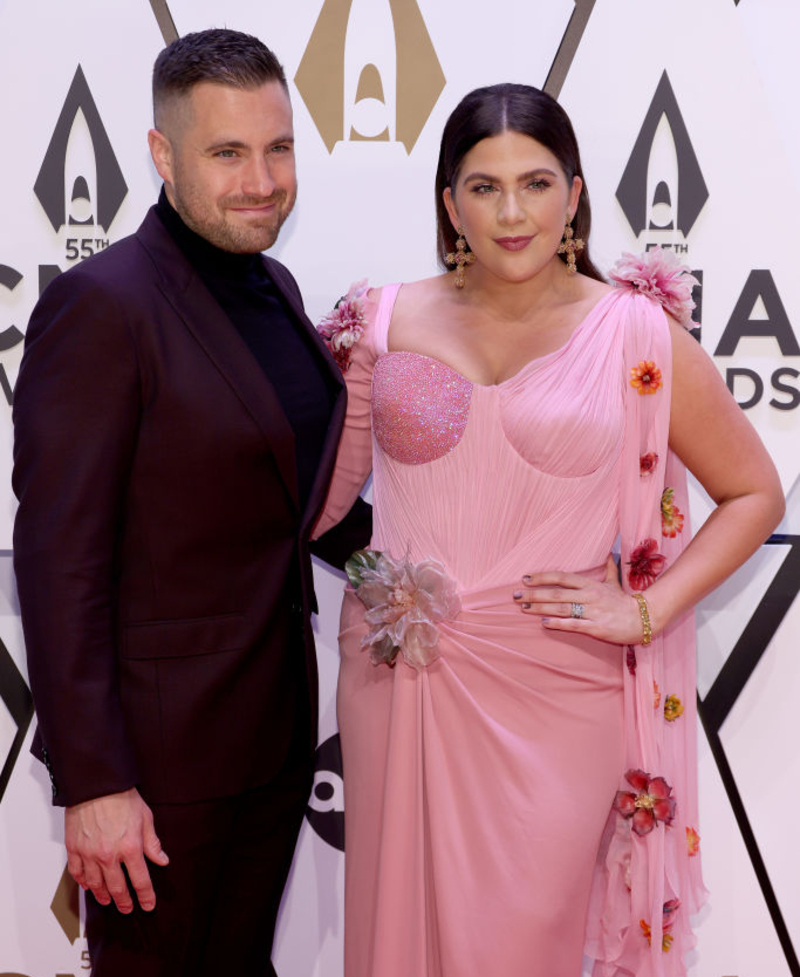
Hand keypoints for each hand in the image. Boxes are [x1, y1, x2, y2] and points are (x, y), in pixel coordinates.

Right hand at [65, 787, 168, 912]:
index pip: (140, 880)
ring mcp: (89, 854)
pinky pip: (77, 873)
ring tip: (108, 901)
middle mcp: (109, 855)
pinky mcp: (75, 848)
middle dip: (124, 901)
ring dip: (103, 896)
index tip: (148, 904)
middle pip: (117, 888)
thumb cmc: (122, 797)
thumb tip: (162, 860)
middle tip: (127, 908)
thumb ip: (153, 843)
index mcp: (131, 848)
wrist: (97, 784)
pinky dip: (83, 882)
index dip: (146, 896)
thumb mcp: (146, 818)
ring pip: (96, 884)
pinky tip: (88, 886)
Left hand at [513, 554, 646, 645]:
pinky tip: (544, 623)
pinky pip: (574, 624)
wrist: (645, 619)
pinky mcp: (596, 627)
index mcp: (591, 584)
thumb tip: (610, 552)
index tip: (525, 578)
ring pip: (561, 608)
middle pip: (556, 593)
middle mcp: (589, 596)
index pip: (561, 577)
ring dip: (540, 608)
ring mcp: (592, 611)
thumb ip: (609, 568)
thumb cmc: (625, 602)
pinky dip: (558, 623)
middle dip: (533, 594)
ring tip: (523, 607)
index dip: (542, 577)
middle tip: (514, 595)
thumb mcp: (616, 583)